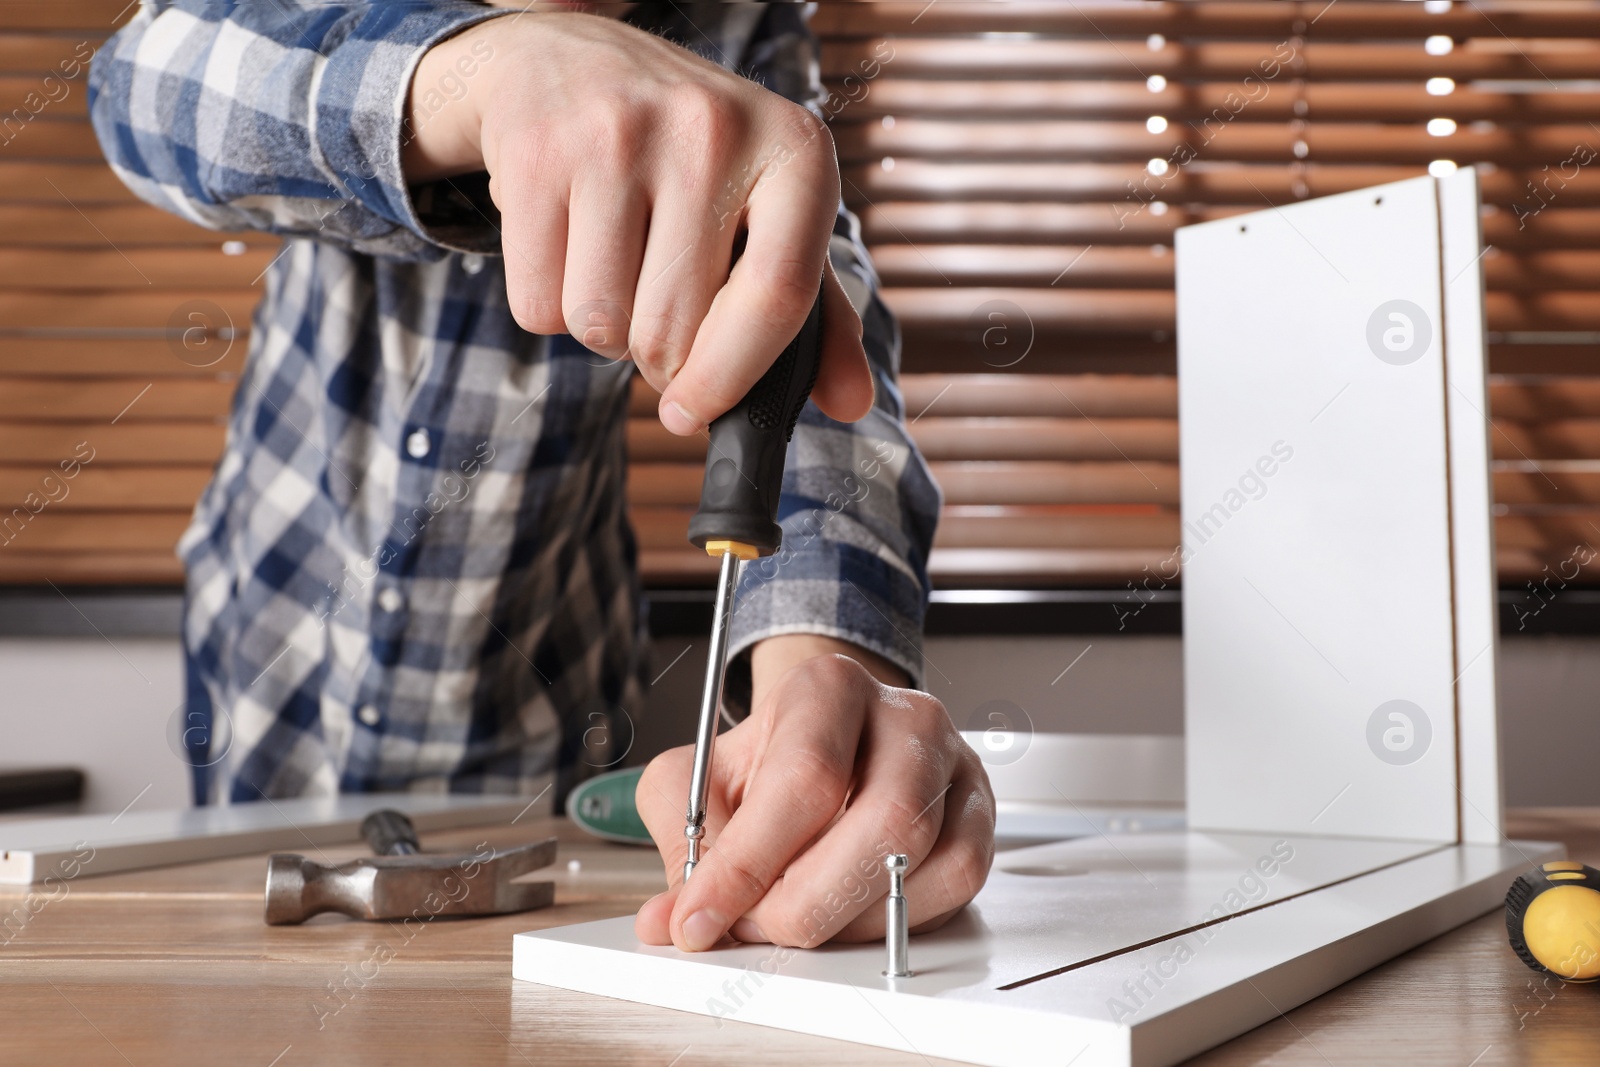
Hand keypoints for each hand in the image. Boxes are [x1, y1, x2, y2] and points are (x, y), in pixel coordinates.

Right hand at [403, 12, 873, 435]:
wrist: (568, 60)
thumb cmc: (688, 159)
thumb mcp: (770, 212)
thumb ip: (818, 314)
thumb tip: (852, 402)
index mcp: (795, 150)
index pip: (778, 295)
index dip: (733, 378)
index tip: (695, 413)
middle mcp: (713, 129)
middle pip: (675, 329)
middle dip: (659, 359)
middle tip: (656, 319)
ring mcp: (619, 132)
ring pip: (600, 324)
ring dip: (603, 331)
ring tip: (614, 268)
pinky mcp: (538, 152)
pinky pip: (537, 303)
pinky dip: (547, 305)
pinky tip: (566, 245)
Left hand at [632, 644, 995, 951]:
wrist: (832, 736)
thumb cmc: (770, 759)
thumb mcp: (702, 778)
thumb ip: (681, 840)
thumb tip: (670, 918)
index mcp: (829, 687)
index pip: (804, 779)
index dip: (749, 863)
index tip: (701, 917)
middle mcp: (905, 715)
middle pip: (882, 822)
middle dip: (805, 900)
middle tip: (756, 926)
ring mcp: (953, 762)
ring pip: (921, 858)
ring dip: (848, 915)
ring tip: (797, 916)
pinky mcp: (979, 812)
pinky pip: (957, 879)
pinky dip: (896, 917)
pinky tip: (850, 910)